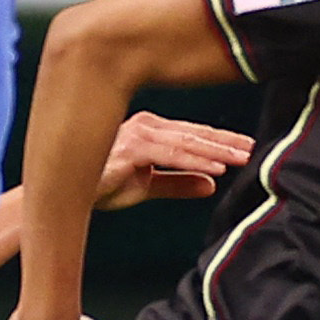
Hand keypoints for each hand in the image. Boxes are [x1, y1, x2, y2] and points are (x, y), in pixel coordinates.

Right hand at [95, 111, 255, 209]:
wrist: (66, 192)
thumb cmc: (101, 184)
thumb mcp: (147, 186)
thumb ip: (178, 183)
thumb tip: (212, 185)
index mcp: (151, 130)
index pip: (193, 134)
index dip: (221, 140)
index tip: (247, 146)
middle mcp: (146, 126)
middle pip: (194, 134)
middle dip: (226, 142)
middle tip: (253, 148)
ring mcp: (138, 135)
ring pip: (186, 143)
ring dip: (216, 151)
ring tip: (241, 158)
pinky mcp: (130, 149)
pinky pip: (169, 155)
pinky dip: (194, 161)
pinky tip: (216, 168)